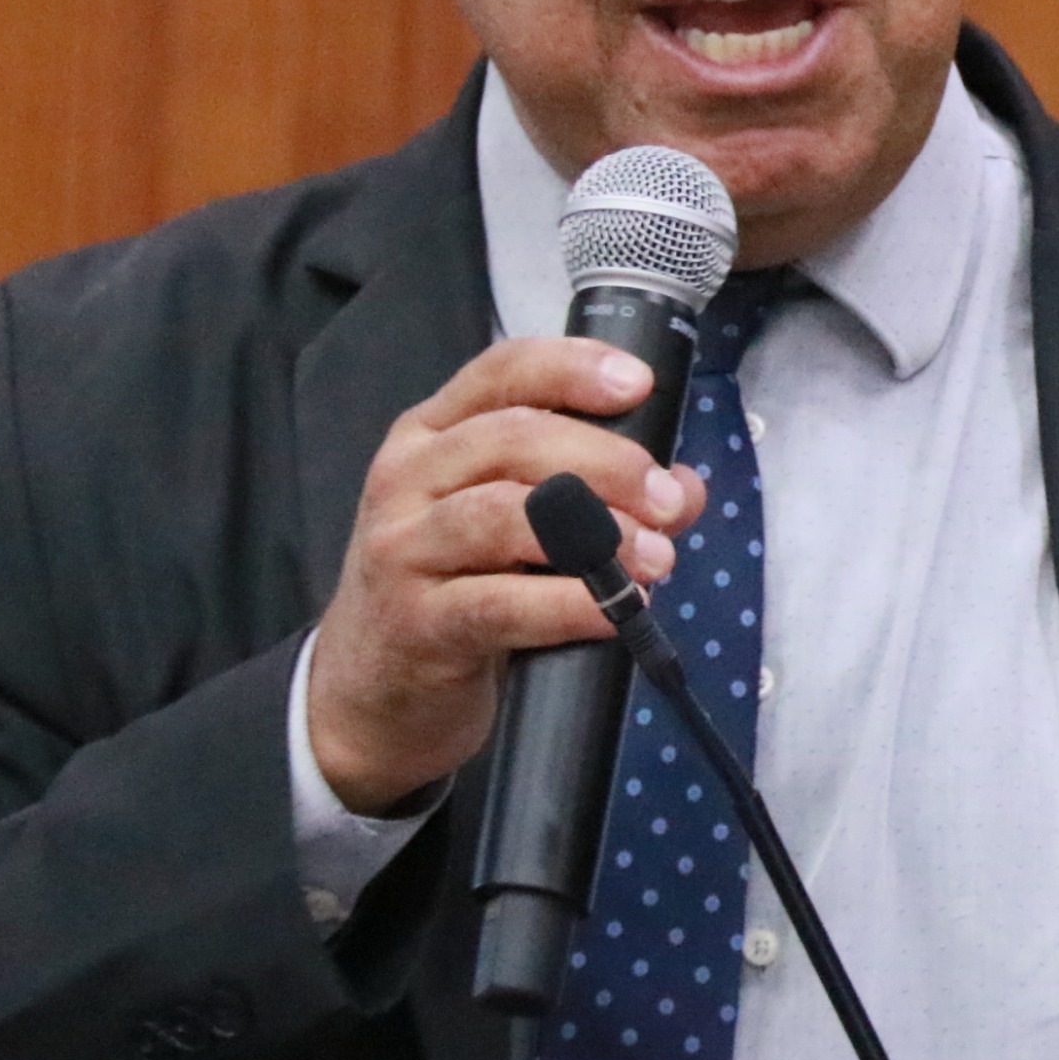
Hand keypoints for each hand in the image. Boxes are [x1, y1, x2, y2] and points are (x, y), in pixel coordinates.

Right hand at [307, 338, 707, 811]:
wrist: (374, 690)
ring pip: (501, 515)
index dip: (571, 368)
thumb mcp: (514, 528)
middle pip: (511, 438)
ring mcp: (402, 550)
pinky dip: (565, 605)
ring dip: (593, 533)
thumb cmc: (453, 589)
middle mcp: (407, 478)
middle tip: (666, 498)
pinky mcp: (414, 622)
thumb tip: (684, 487)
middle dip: (605, 461)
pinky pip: (497, 604)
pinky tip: (611, 611)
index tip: (638, 383)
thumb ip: (598, 495)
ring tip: (655, 558)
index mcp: (432, 434)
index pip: (501, 373)